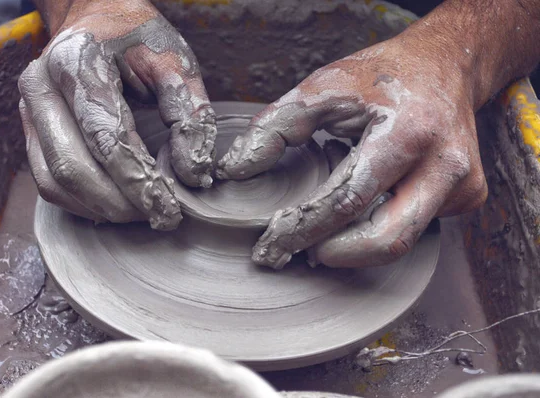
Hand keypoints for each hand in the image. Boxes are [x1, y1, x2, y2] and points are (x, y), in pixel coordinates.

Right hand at [18, 0, 215, 229]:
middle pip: (73, 167)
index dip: (139, 180)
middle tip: (158, 216)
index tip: (170, 209)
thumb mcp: (175, 62)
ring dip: (99, 208)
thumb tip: (192, 174)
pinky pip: (48, 181)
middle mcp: (40, 86)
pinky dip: (82, 202)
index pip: (107, 136)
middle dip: (119, 203)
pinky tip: (115, 205)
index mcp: (76, 61)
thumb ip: (189, 114)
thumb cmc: (139, 38)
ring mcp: (28, 110)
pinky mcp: (30, 130)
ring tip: (140, 213)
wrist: (98, 19)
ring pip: (54, 181)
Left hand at [216, 35, 486, 267]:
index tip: (271, 244)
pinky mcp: (469, 196)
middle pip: (387, 239)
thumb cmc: (381, 77)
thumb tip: (236, 172)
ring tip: (320, 239)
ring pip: (404, 242)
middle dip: (335, 254)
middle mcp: (445, 165)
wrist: (445, 67)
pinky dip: (380, 228)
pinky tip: (361, 212)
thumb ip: (276, 127)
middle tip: (297, 252)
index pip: (348, 200)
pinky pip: (417, 227)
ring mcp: (463, 185)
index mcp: (408, 132)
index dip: (304, 228)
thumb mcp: (324, 87)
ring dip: (355, 249)